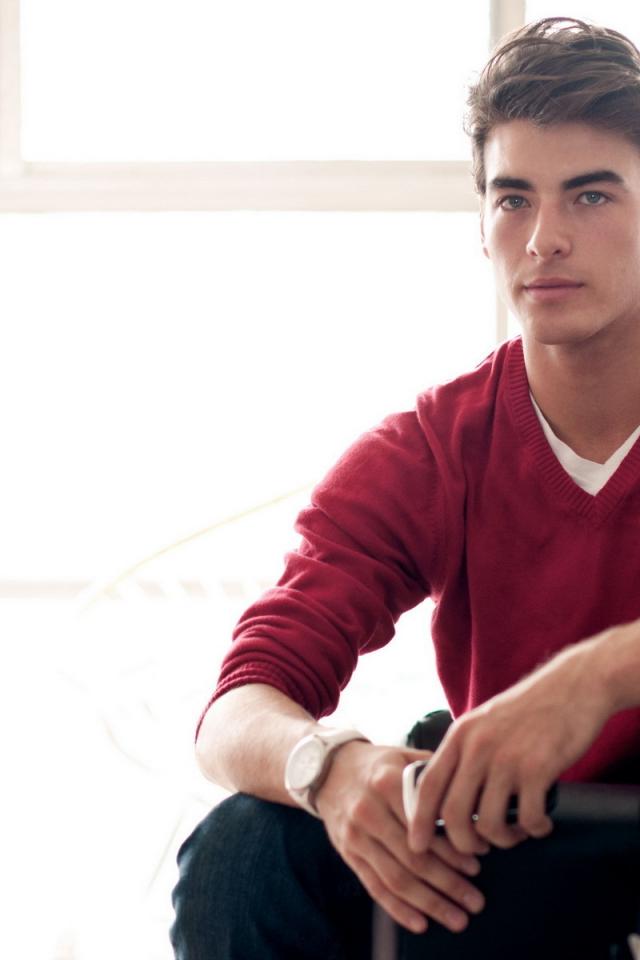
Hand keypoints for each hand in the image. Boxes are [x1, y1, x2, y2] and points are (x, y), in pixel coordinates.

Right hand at [314, 741, 485, 934]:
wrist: (328, 770)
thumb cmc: (376, 765)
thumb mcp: (402, 756)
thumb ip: (434, 771)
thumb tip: (473, 796)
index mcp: (386, 783)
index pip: (425, 824)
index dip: (453, 847)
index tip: (478, 861)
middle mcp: (369, 811)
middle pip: (414, 857)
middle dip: (449, 883)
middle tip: (475, 900)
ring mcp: (356, 836)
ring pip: (396, 878)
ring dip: (430, 903)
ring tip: (457, 918)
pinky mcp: (348, 854)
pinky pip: (374, 887)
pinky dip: (398, 909)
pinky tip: (421, 922)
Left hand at [408, 637, 611, 856]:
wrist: (572, 686)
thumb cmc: (528, 708)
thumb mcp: (483, 721)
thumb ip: (465, 751)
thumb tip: (449, 794)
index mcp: (460, 735)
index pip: (428, 785)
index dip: (419, 821)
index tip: (418, 846)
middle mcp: (477, 746)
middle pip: (453, 814)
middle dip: (463, 844)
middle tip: (480, 848)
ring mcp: (506, 758)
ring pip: (488, 824)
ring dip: (502, 840)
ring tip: (515, 833)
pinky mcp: (537, 768)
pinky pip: (527, 819)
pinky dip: (534, 830)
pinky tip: (540, 823)